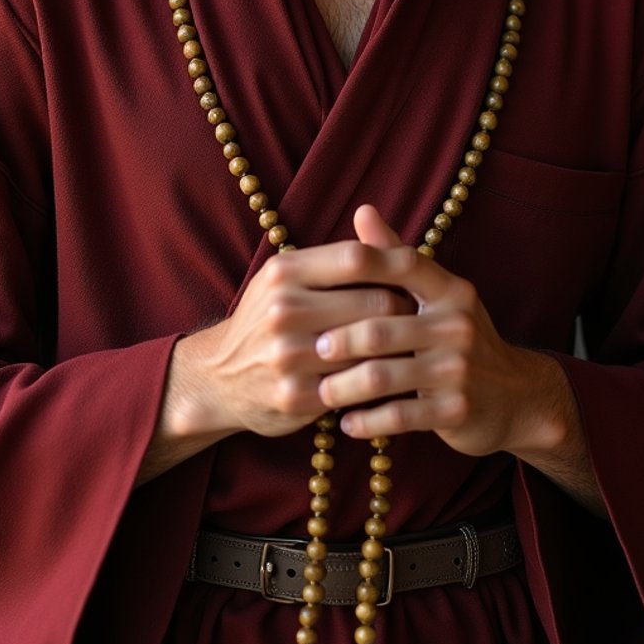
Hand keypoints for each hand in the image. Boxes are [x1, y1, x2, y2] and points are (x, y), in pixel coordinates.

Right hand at [172, 232, 415, 440]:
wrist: (219, 377)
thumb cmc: (267, 319)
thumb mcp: (286, 278)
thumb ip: (334, 261)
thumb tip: (397, 246)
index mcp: (283, 271)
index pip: (357, 258)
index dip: (396, 264)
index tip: (419, 273)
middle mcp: (283, 310)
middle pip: (374, 302)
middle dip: (406, 308)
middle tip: (424, 314)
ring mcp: (289, 356)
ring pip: (372, 347)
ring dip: (400, 347)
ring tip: (417, 343)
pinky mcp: (297, 397)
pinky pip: (358, 385)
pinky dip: (381, 380)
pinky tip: (394, 376)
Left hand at [313, 204, 561, 459]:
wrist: (516, 398)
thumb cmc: (460, 339)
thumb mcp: (438, 295)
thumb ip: (397, 256)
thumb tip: (362, 210)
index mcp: (450, 290)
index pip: (403, 264)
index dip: (360, 265)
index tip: (316, 279)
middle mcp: (457, 324)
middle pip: (379, 328)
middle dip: (338, 341)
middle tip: (308, 349)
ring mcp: (458, 369)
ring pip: (382, 376)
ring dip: (344, 386)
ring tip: (321, 391)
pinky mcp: (456, 410)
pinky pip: (398, 416)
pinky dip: (367, 421)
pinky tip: (347, 422)